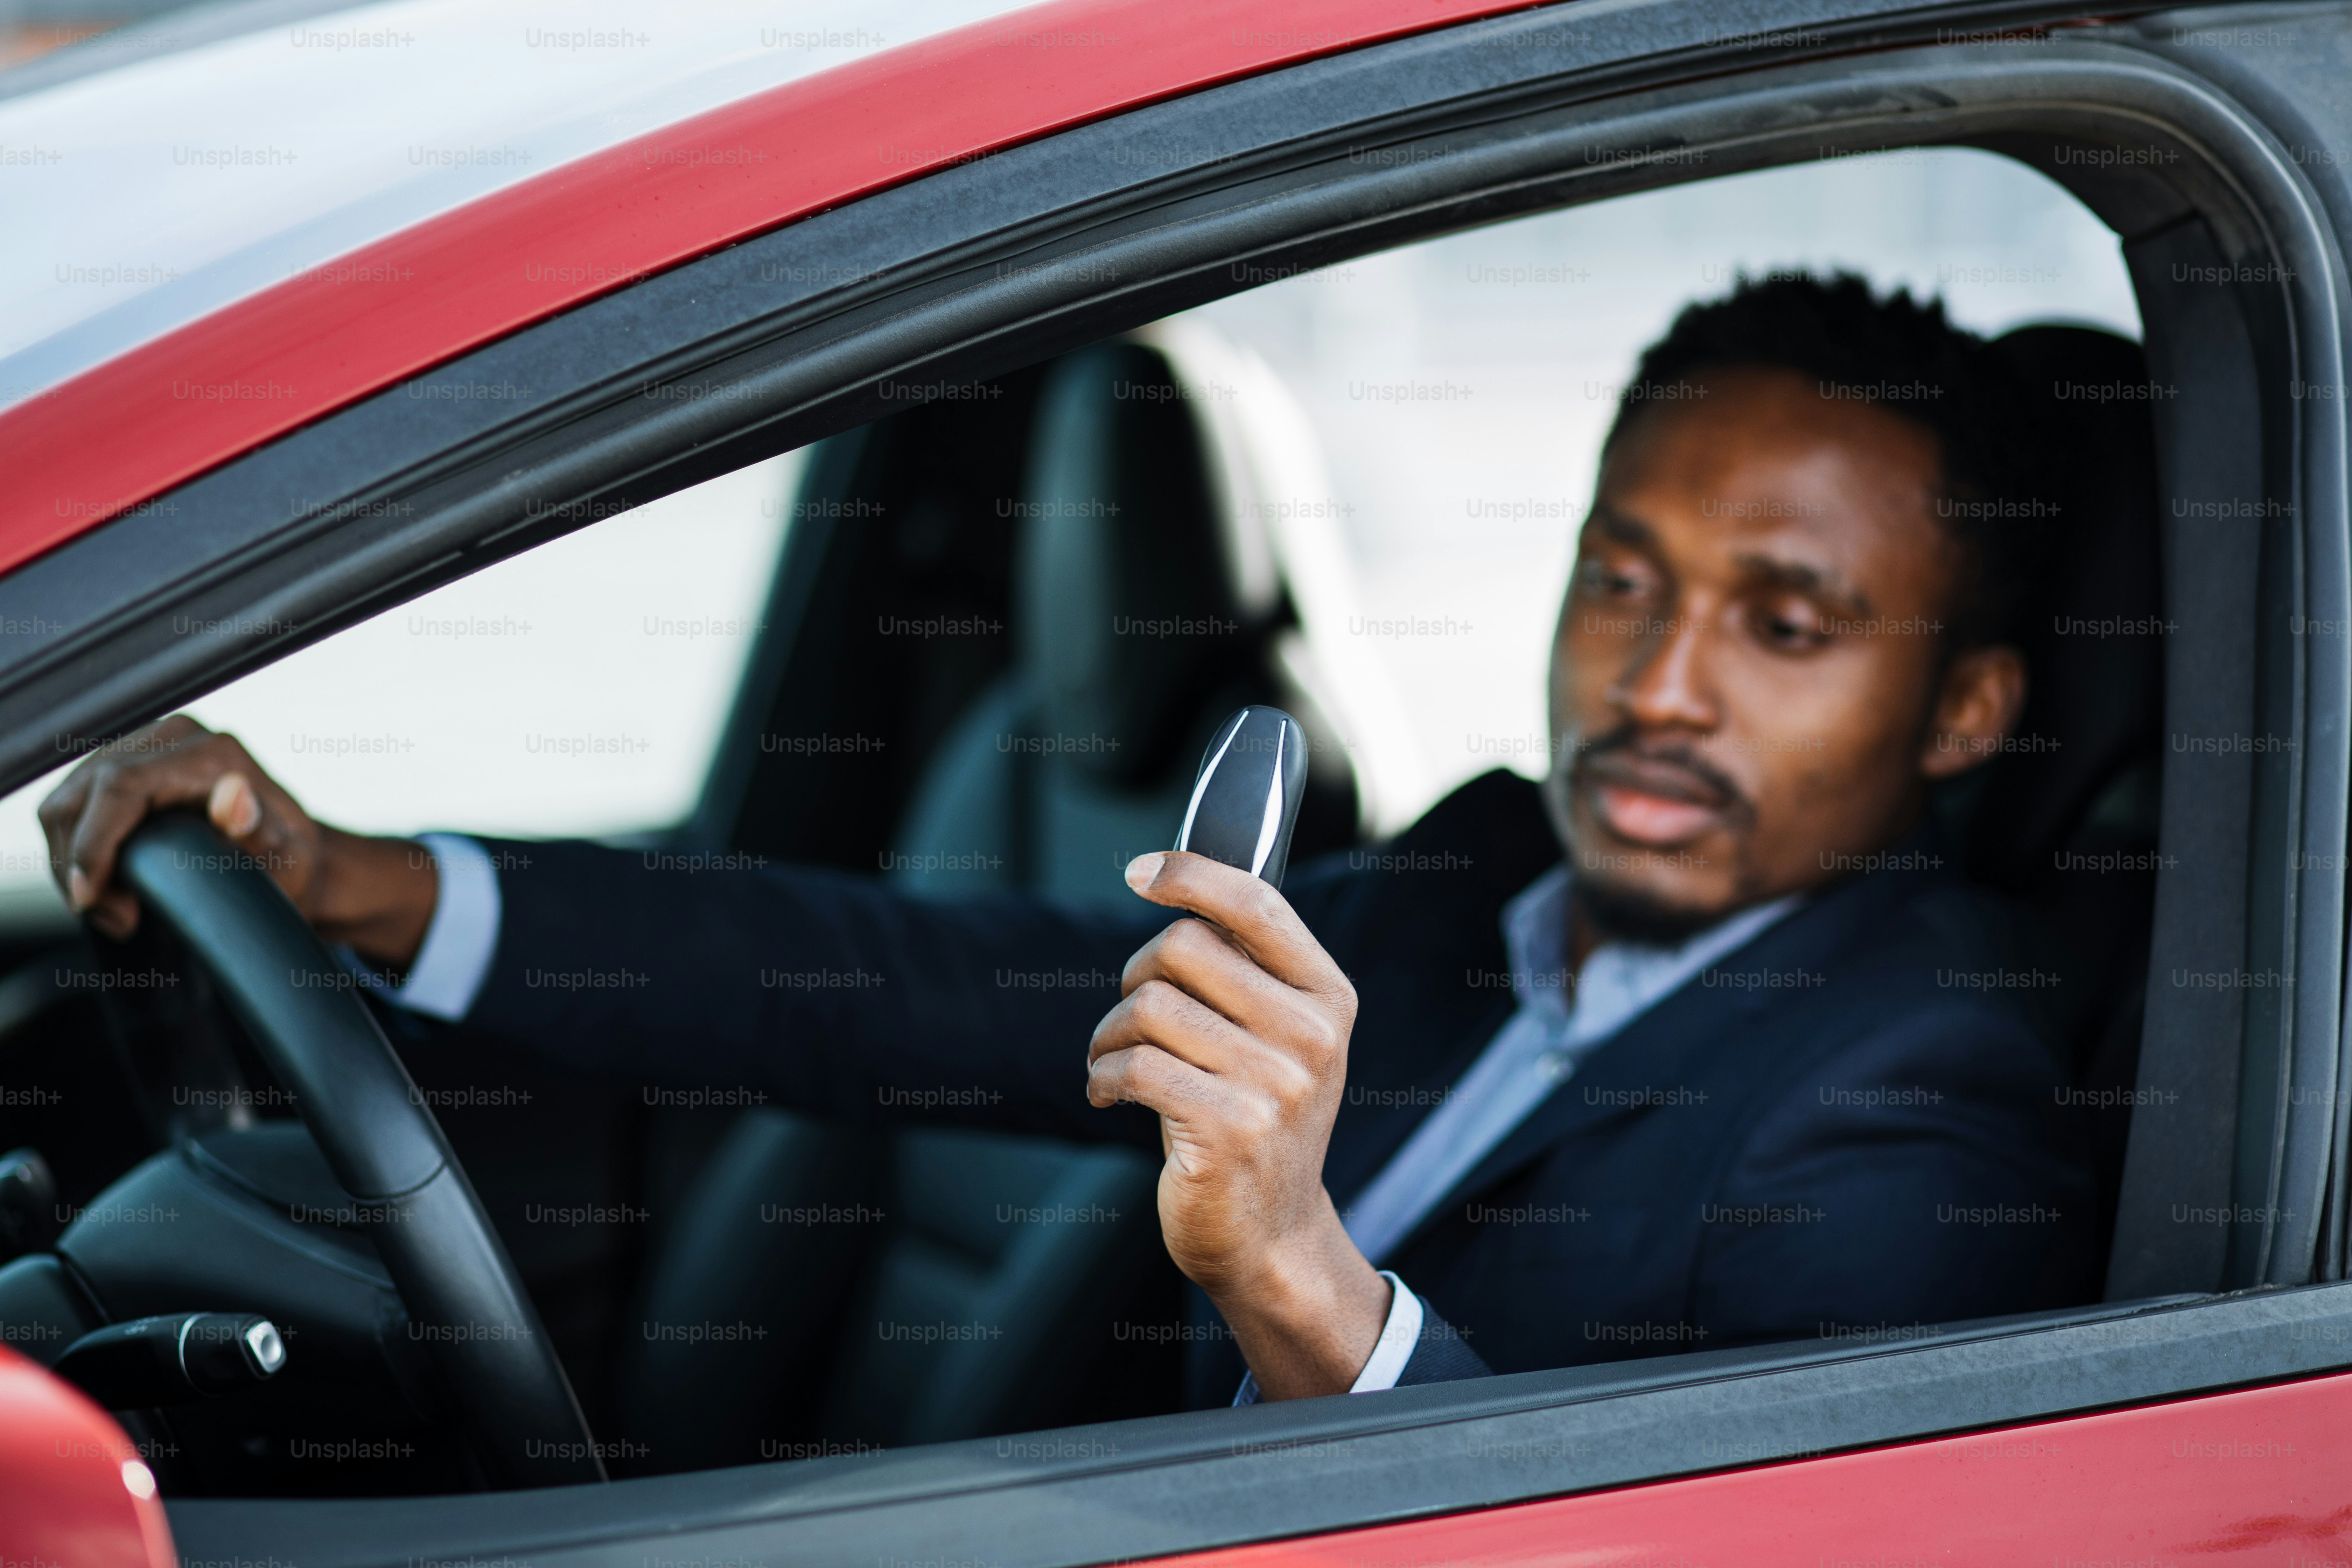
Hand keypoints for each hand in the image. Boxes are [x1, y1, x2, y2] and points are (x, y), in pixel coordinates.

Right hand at [38, 715, 437, 965]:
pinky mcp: (123, 768)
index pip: (118, 785)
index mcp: (209, 752)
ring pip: (66, 803)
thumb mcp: (288, 859)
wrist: (292, 858)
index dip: (92, 843)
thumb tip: (234, 795)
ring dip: (72, 862)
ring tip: (115, 909)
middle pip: (81, 794)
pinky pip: (73, 807)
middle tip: (115, 917)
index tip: (88, 897)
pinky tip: (107, 886)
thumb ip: (260, 831)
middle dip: (78, 862)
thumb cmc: (292, 864)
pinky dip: (76, 851)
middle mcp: (172, 737)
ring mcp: (143, 748)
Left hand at [1087, 850, 1391, 1399]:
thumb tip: (1180, 879)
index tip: (1142, 871)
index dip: (1191, 873)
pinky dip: (1101, 1077)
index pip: (1256, 903)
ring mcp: (1275, 1084)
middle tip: (1133, 1019)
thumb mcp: (1278, 1038)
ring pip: (1149, 1005)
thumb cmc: (1257, 1120)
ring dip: (1110, 1034)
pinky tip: (1108, 1095)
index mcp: (1327, 997)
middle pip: (1184, 946)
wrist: (1271, 1235)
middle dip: (1137, 975)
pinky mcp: (1229, 1129)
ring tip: (1116, 1063)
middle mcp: (1310, 1035)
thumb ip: (1247, 967)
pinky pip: (1133, 1066)